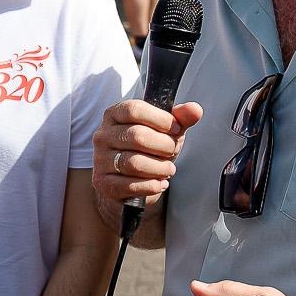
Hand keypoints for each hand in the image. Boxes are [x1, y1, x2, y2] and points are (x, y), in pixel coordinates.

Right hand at [91, 98, 204, 216]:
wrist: (130, 181)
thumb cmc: (149, 149)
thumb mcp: (166, 131)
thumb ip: (180, 118)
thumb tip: (195, 109)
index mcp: (114, 115)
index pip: (134, 109)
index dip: (160, 119)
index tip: (176, 128)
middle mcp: (102, 135)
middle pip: (136, 136)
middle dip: (164, 146)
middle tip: (172, 152)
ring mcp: (100, 160)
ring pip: (134, 163)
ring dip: (160, 168)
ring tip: (169, 169)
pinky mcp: (103, 183)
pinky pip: (130, 185)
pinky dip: (152, 185)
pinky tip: (160, 183)